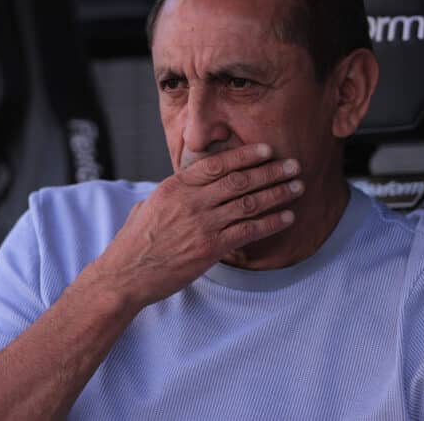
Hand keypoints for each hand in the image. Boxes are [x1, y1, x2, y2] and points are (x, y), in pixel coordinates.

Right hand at [92, 144, 303, 308]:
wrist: (125, 274)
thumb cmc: (135, 242)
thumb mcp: (149, 205)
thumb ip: (174, 193)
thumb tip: (191, 186)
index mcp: (175, 186)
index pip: (217, 164)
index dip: (246, 156)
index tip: (267, 150)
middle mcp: (191, 202)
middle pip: (239, 181)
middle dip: (271, 172)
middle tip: (294, 165)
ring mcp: (202, 225)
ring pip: (249, 203)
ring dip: (277, 194)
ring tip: (297, 187)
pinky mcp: (210, 249)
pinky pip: (248, 231)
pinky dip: (271, 222)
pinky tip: (287, 217)